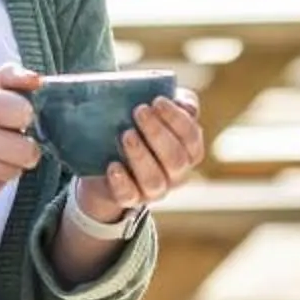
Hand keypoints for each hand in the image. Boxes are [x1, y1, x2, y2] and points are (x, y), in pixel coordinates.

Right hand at [0, 63, 41, 237]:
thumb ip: (7, 79)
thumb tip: (37, 79)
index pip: (23, 111)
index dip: (23, 117)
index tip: (13, 118)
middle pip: (26, 150)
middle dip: (23, 148)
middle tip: (7, 142)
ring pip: (15, 171)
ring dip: (9, 166)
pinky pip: (0, 186)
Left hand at [68, 87, 204, 222]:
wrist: (108, 158)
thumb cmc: (141, 126)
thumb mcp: (160, 111)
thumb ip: (178, 102)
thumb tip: (183, 103)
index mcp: (189, 151)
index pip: (192, 137)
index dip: (177, 119)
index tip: (157, 100)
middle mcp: (177, 173)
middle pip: (176, 160)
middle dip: (158, 134)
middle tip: (139, 111)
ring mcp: (155, 190)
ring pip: (155, 180)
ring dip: (141, 156)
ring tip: (126, 135)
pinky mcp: (130, 199)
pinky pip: (129, 196)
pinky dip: (122, 182)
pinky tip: (113, 166)